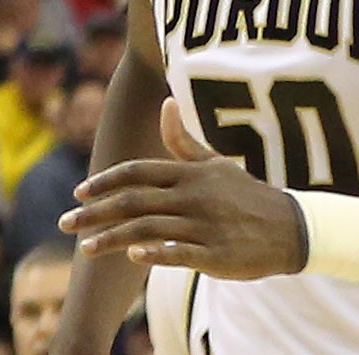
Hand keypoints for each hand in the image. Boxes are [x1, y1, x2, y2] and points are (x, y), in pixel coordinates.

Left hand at [62, 98, 312, 277]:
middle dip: (95, 213)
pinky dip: (157, 253)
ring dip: (113, 238)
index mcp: (188, 174)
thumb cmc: (247, 195)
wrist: (294, 228)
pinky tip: (133, 256)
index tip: (79, 193)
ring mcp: (205, 227)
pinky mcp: (219, 255)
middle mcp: (193, 198)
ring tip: (86, 248)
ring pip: (149, 229)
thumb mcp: (216, 165)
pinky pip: (181, 253)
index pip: (136, 172)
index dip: (105, 181)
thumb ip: (182, 140)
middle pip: (133, 202)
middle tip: (65, 223)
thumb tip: (165, 102)